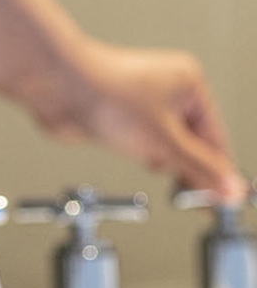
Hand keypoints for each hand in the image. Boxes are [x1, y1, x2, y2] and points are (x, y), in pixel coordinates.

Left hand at [31, 38, 245, 203]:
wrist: (58, 88)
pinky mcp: (117, 115)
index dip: (218, 172)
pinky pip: (139, 141)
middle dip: (188, 167)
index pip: (215, 138)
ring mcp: (140, 103)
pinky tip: (137, 158)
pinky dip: (141, 154)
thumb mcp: (164, 141)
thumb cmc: (107, 95)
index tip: (223, 201)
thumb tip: (230, 188)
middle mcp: (167, 90)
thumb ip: (198, 168)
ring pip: (163, 143)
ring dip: (162, 161)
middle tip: (194, 201)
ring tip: (156, 167)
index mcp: (189, 85)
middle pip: (191, 142)